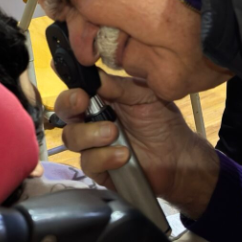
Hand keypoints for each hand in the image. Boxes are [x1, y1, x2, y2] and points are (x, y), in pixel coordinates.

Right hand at [56, 71, 220, 218]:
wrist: (178, 157)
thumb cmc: (162, 121)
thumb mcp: (144, 95)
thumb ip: (118, 86)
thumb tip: (93, 73)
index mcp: (101, 97)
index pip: (76, 87)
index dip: (68, 81)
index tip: (69, 78)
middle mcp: (91, 119)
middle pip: (63, 111)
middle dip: (69, 105)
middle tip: (82, 102)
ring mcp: (92, 145)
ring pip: (71, 138)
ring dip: (90, 134)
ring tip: (113, 133)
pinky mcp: (98, 168)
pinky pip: (88, 162)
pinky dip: (104, 157)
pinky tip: (123, 155)